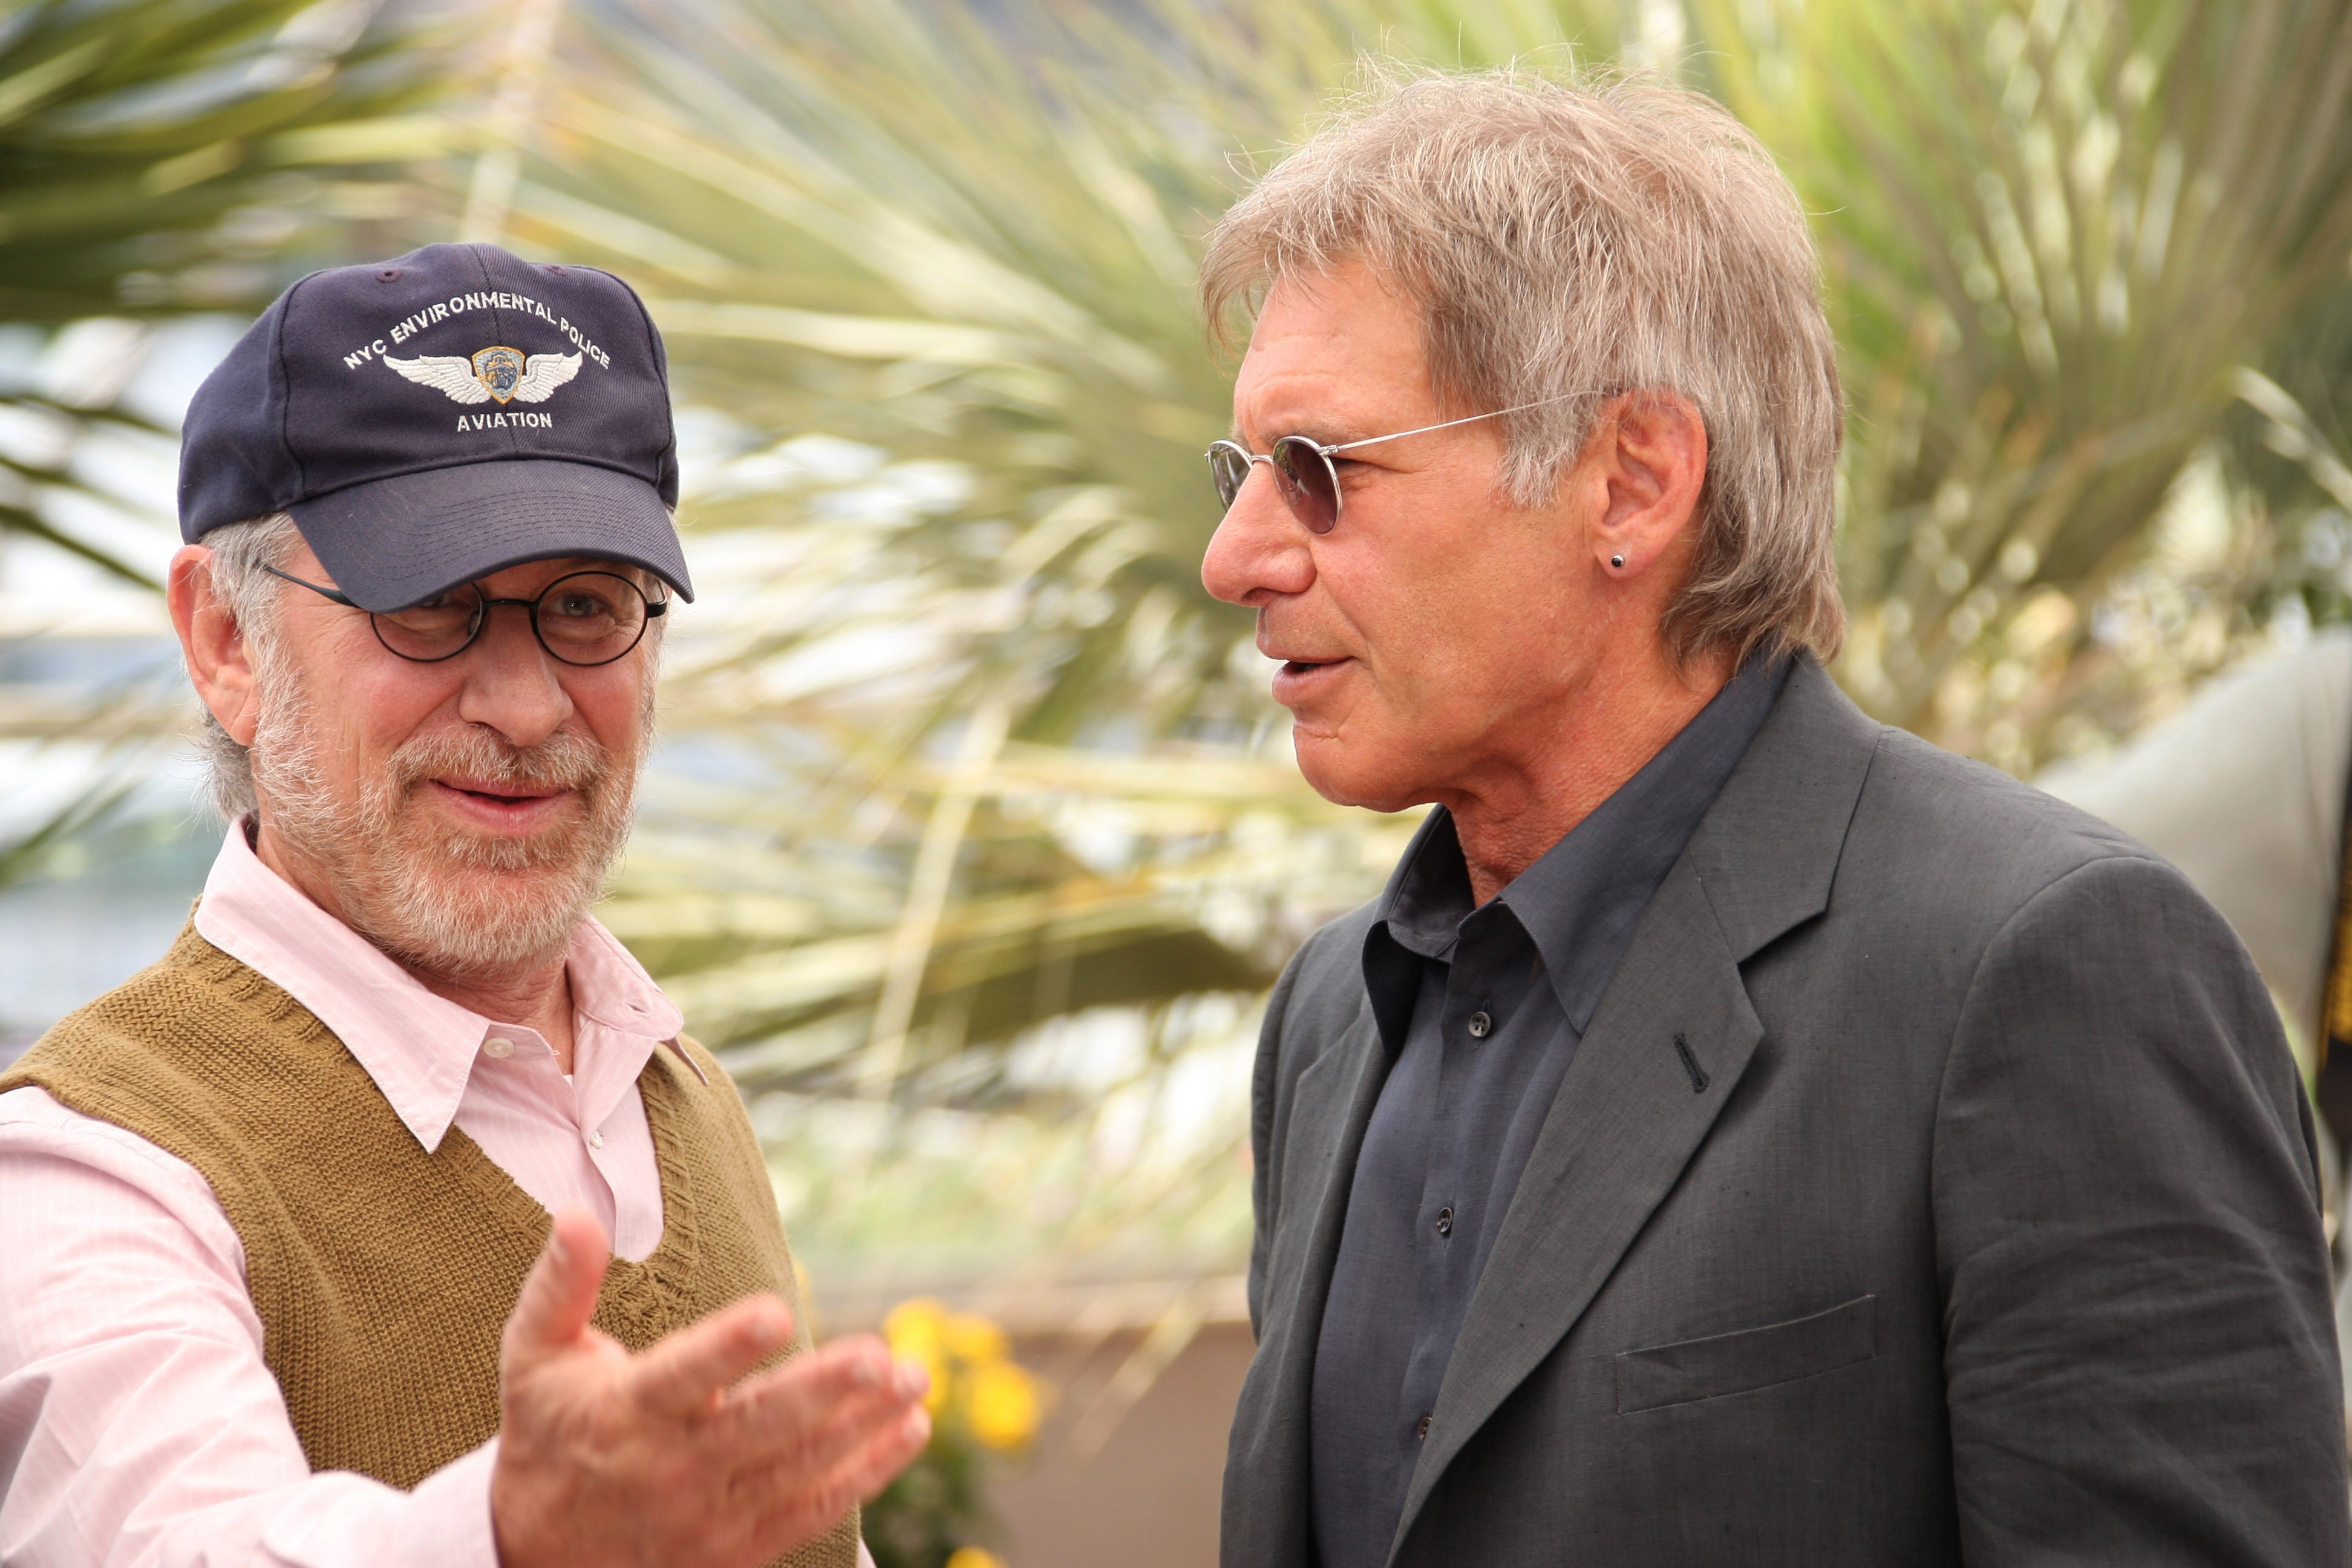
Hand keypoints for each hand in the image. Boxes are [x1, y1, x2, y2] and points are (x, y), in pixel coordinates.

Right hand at [491, 1209, 929, 1567]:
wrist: (535, 1554)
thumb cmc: (548, 1432)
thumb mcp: (535, 1357)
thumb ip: (561, 1284)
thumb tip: (578, 1211)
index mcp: (626, 1412)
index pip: (683, 1376)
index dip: (728, 1347)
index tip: (777, 1312)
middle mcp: (672, 1468)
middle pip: (757, 1428)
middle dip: (821, 1393)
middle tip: (877, 1356)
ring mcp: (709, 1515)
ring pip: (798, 1468)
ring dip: (863, 1426)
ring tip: (915, 1377)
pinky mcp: (739, 1548)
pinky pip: (812, 1510)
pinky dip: (866, 1473)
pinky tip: (910, 1430)